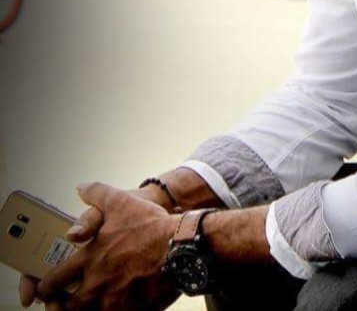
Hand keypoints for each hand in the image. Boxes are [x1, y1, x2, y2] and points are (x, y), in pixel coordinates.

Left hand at [35, 182, 180, 310]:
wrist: (181, 247)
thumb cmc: (151, 226)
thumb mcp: (122, 201)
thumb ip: (98, 194)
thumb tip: (80, 188)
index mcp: (89, 259)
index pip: (54, 280)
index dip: (44, 287)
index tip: (45, 288)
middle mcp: (96, 284)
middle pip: (64, 307)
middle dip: (58, 306)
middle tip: (60, 303)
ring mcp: (113, 301)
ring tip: (86, 307)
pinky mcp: (131, 310)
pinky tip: (115, 306)